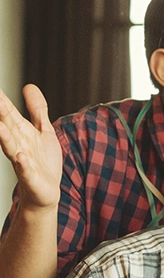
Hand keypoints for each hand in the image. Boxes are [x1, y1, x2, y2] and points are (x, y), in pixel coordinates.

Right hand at [0, 84, 62, 211]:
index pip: (10, 114)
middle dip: (1, 114)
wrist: (45, 191)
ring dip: (5, 137)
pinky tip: (20, 157)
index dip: (3, 101)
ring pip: (12, 147)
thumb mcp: (43, 130)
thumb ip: (37, 110)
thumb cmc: (43, 160)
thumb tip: (29, 86)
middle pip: (9, 127)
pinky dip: (23, 164)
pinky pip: (26, 170)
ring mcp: (23, 161)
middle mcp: (19, 145)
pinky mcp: (31, 177)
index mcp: (22, 133)